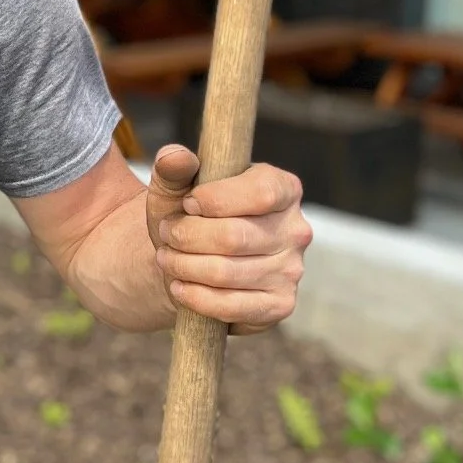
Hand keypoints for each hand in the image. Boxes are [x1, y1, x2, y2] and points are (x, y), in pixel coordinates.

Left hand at [144, 145, 309, 335]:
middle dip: (186, 236)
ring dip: (183, 266)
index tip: (187, 203)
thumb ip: (173, 168)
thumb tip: (175, 156)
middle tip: (166, 234)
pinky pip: (232, 306)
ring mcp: (292, 271)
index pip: (260, 193)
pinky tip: (178, 286)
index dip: (214, 199)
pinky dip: (195, 297)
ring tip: (167, 257)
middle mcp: (296, 230)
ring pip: (226, 272)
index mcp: (283, 188)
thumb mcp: (175, 187)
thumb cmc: (188, 215)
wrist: (192, 259)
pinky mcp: (279, 305)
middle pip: (234, 236)